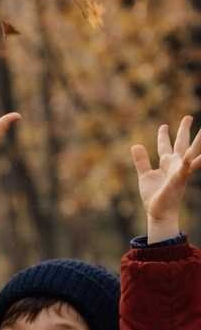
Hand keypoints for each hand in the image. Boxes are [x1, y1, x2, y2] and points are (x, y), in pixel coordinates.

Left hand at [130, 115, 200, 242]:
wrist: (158, 213)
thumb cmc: (154, 196)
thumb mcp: (145, 175)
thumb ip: (141, 161)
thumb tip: (135, 145)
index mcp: (166, 164)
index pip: (165, 146)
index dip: (164, 136)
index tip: (164, 125)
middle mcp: (175, 165)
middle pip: (181, 144)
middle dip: (184, 131)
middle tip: (188, 116)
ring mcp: (179, 172)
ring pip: (190, 154)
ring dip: (197, 143)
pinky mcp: (178, 180)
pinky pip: (184, 170)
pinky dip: (186, 162)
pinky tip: (188, 156)